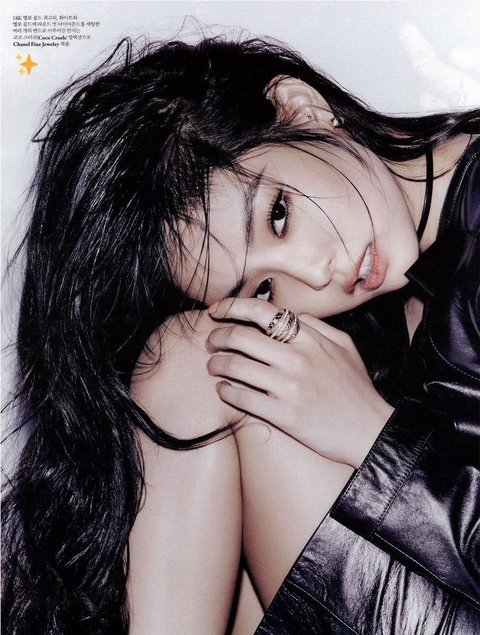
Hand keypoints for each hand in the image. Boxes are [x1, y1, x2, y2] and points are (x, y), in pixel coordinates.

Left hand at [206, 298, 393, 467]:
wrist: (371, 430)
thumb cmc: (356, 389)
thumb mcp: (345, 347)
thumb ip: (317, 326)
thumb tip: (290, 316)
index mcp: (310, 339)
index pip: (262, 312)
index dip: (232, 306)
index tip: (217, 310)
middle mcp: (297, 359)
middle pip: (241, 337)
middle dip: (217, 336)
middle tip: (211, 342)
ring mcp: (289, 387)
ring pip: (236, 366)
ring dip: (217, 364)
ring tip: (213, 366)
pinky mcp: (283, 414)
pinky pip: (242, 398)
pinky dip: (225, 391)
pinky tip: (223, 389)